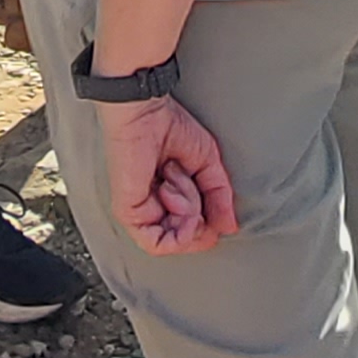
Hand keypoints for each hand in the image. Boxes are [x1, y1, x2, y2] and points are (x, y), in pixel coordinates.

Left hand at [99, 92, 236, 252]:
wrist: (145, 113)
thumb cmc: (169, 127)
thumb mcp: (208, 165)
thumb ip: (219, 198)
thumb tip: (229, 226)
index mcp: (169, 196)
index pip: (192, 230)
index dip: (209, 227)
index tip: (219, 216)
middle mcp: (154, 207)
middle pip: (187, 237)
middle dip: (200, 217)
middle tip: (195, 190)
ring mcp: (140, 213)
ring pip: (175, 240)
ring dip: (188, 215)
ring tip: (179, 184)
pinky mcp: (129, 213)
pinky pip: (157, 243)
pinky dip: (178, 232)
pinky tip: (179, 206)